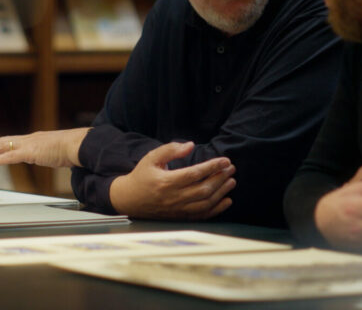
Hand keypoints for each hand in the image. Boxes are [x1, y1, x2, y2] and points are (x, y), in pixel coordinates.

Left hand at [0, 128, 90, 168]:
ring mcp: (27, 145)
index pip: (10, 142)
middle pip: (0, 142)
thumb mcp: (59, 153)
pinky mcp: (30, 153)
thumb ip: (54, 155)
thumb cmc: (74, 149)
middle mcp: (27, 140)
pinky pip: (8, 157)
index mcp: (34, 140)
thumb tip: (58, 159)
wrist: (81, 144)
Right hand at [109, 141, 235, 219]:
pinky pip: (202, 215)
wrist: (129, 199)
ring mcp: (177, 209)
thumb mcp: (151, 157)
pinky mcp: (179, 216)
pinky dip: (217, 209)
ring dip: (221, 192)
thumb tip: (190, 145)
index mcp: (166, 182)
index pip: (195, 174)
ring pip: (205, 203)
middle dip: (221, 178)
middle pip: (203, 189)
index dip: (212, 167)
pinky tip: (226, 200)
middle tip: (231, 169)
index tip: (225, 160)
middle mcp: (173, 198)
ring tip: (232, 181)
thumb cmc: (141, 176)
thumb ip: (170, 150)